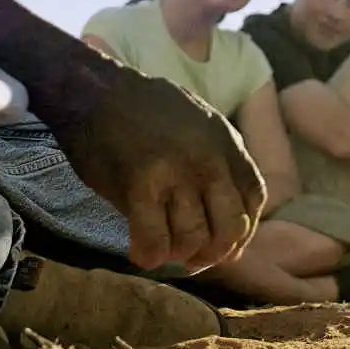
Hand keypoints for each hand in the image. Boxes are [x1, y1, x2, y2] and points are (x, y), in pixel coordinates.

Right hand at [59, 64, 267, 272]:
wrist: (95, 92)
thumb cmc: (143, 111)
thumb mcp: (200, 123)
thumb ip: (218, 160)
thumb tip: (228, 216)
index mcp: (226, 142)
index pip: (253, 199)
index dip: (242, 232)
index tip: (223, 245)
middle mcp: (208, 160)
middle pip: (229, 227)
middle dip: (213, 252)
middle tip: (191, 256)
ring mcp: (176, 174)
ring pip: (193, 239)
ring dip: (177, 254)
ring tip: (162, 246)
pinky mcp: (140, 187)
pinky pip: (155, 242)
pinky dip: (149, 255)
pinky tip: (140, 249)